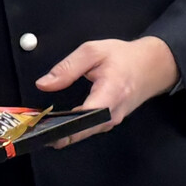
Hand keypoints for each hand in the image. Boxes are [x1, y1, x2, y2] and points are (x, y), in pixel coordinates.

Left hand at [35, 36, 178, 147]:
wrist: (152, 66)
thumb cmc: (123, 57)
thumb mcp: (93, 51)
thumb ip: (67, 68)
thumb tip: (43, 84)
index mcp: (110, 93)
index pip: (86, 117)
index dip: (64, 125)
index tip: (43, 127)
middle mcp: (112, 113)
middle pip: (82, 131)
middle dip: (57, 132)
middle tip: (33, 128)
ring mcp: (112, 121)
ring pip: (84, 133)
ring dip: (64, 132)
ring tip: (40, 127)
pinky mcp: (109, 123)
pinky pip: (89, 130)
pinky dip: (73, 128)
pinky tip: (58, 124)